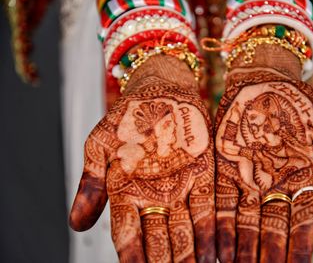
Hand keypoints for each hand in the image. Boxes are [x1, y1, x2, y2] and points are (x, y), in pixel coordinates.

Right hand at [69, 55, 215, 262]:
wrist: (160, 90)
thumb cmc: (127, 115)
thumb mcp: (101, 145)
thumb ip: (91, 183)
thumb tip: (75, 224)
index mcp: (126, 192)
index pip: (127, 235)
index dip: (131, 257)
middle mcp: (154, 197)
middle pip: (158, 241)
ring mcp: (179, 189)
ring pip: (184, 232)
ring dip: (189, 256)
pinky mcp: (203, 178)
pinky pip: (207, 210)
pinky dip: (211, 233)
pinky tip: (215, 253)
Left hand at [215, 44, 312, 262]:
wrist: (267, 81)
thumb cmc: (302, 106)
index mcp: (302, 181)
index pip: (302, 223)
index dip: (300, 248)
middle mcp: (273, 187)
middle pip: (271, 229)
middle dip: (267, 254)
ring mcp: (248, 180)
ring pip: (244, 221)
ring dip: (240, 247)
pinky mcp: (224, 169)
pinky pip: (221, 201)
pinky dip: (219, 225)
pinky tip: (216, 247)